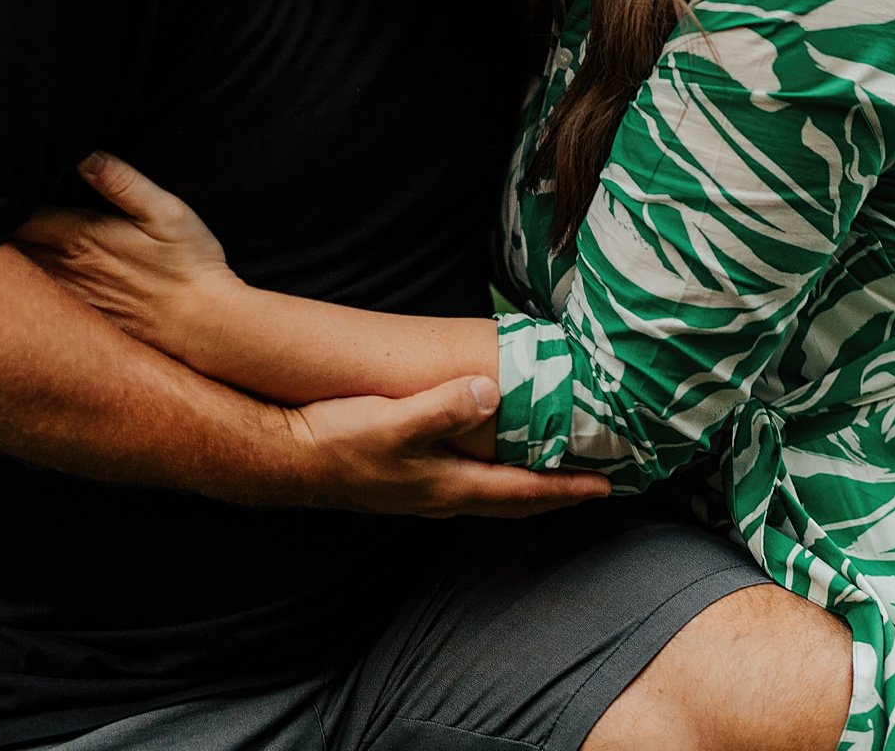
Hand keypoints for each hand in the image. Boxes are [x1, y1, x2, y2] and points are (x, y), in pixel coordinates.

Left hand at [16, 152, 236, 358]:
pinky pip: (38, 304)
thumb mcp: (165, 211)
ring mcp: (69, 300)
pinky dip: (25, 290)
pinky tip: (29, 282)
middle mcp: (65, 271)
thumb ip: (121, 181)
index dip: (0, 204)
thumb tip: (85, 155)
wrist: (204, 325)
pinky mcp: (80, 321)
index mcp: (79, 238)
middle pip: (9, 250)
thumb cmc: (189, 263)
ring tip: (1, 245)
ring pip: (18, 279)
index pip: (18, 218)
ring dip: (7, 263)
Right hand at [285, 375, 610, 518]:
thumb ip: (443, 408)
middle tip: (596, 485)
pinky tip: (493, 457)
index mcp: (448, 486)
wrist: (288, 458)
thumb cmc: (340, 441)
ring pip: (491, 495)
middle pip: (514, 502)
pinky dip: (495, 475)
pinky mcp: (406, 479)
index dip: (565, 489)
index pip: (522, 493)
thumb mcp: (394, 421)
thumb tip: (491, 391)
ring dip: (528, 487)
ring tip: (556, 471)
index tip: (606, 485)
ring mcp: (424, 492)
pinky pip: (468, 482)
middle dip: (557, 494)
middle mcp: (442, 497)